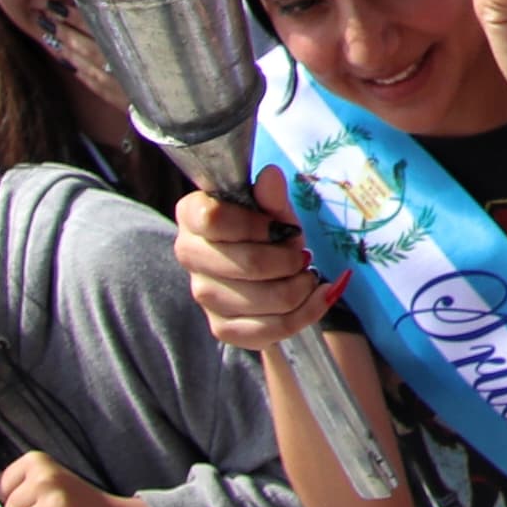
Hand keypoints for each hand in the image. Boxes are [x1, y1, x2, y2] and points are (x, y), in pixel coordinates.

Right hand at [174, 171, 337, 351]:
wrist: (270, 267)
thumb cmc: (267, 230)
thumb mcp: (274, 209)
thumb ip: (271, 197)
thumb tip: (270, 176)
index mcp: (193, 215)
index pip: (214, 219)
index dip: (256, 224)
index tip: (281, 227)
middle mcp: (189, 255)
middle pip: (246, 263)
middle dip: (288, 260)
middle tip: (303, 254)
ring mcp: (203, 294)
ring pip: (260, 299)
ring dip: (298, 288)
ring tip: (308, 275)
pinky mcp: (221, 327)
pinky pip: (265, 331)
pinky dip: (303, 315)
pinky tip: (317, 297)